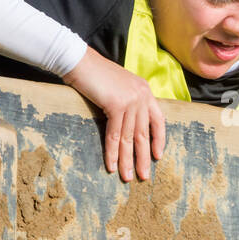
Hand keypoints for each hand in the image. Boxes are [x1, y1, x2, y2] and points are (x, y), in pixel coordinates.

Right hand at [60, 46, 164, 181]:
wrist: (79, 61)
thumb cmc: (95, 74)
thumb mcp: (118, 86)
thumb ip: (127, 101)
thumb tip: (126, 121)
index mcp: (145, 91)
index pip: (158, 120)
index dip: (159, 140)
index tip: (157, 156)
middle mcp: (142, 96)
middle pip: (144, 133)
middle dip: (143, 157)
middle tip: (143, 176)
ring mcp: (131, 100)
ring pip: (130, 137)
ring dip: (127, 160)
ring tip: (128, 177)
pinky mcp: (117, 105)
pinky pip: (115, 135)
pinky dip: (113, 152)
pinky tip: (111, 165)